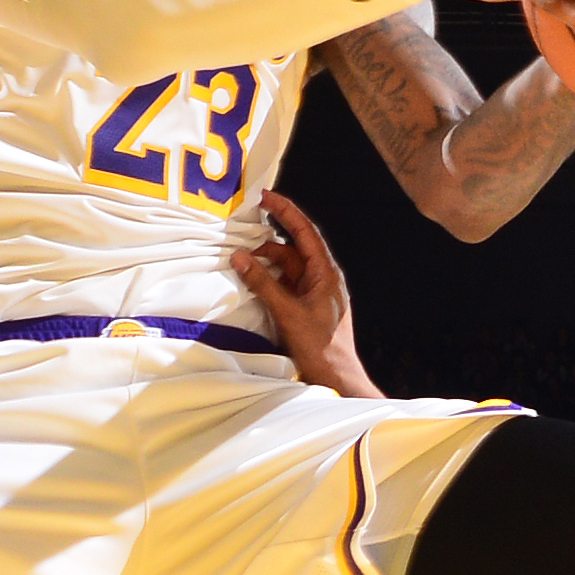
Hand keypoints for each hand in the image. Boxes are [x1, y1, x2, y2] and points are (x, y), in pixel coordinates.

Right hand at [229, 191, 372, 399]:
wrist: (334, 378)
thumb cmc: (321, 347)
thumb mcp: (287, 312)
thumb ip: (263, 284)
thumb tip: (241, 257)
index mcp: (326, 273)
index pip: (305, 232)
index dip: (286, 211)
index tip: (266, 197)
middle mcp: (321, 279)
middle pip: (292, 249)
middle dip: (267, 240)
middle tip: (241, 231)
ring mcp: (312, 293)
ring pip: (284, 268)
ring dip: (263, 264)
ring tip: (239, 261)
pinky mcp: (303, 307)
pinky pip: (282, 285)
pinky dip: (266, 281)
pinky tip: (249, 282)